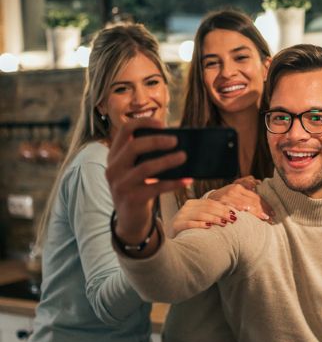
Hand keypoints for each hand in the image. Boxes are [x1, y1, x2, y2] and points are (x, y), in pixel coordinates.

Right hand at [106, 118, 190, 253]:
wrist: (129, 219)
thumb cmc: (138, 187)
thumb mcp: (135, 169)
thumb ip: (147, 155)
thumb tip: (177, 142)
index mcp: (114, 156)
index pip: (124, 131)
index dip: (143, 123)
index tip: (161, 123)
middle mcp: (113, 168)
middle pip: (133, 147)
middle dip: (156, 141)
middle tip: (176, 140)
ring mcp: (121, 184)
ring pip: (145, 167)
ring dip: (167, 160)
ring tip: (184, 156)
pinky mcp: (132, 199)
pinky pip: (156, 187)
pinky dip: (174, 183)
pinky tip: (187, 179)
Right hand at [171, 199, 237, 234]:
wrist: (168, 239)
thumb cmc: (188, 229)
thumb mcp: (198, 218)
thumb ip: (210, 214)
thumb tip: (230, 214)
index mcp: (193, 203)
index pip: (211, 202)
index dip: (224, 207)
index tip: (235, 212)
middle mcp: (186, 207)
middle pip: (208, 207)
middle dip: (222, 212)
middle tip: (233, 219)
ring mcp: (180, 216)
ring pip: (200, 214)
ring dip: (214, 218)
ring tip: (224, 223)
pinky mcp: (176, 225)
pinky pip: (189, 223)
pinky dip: (200, 224)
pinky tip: (208, 227)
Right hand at [207, 177, 273, 221]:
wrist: (208, 200)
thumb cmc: (226, 197)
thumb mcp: (236, 191)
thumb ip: (247, 189)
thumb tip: (259, 182)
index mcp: (239, 187)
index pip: (255, 197)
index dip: (265, 205)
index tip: (272, 213)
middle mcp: (233, 191)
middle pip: (251, 201)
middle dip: (262, 211)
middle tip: (270, 219)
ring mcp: (226, 197)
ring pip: (244, 205)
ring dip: (254, 213)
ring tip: (263, 218)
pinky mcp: (219, 204)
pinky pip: (231, 209)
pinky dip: (238, 212)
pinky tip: (244, 215)